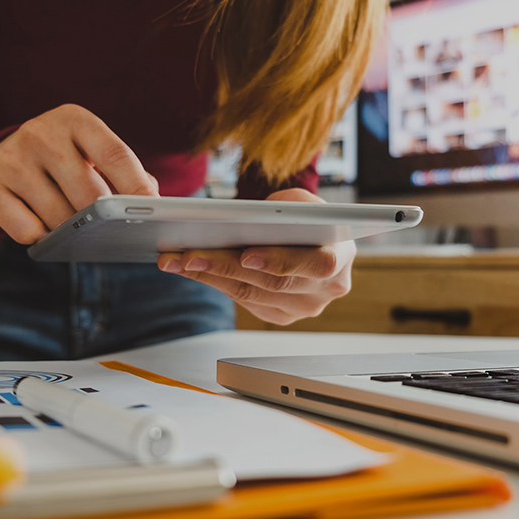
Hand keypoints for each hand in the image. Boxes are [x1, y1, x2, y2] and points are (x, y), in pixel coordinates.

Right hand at [0, 104, 158, 242]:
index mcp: (75, 120)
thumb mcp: (95, 155)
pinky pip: (26, 231)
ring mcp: (10, 158)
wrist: (6, 157)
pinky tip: (42, 224)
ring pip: (59, 216)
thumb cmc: (66, 161)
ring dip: (72, 231)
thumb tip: (153, 204)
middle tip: (109, 229)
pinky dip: (41, 237)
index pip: (115, 155)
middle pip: (89, 193)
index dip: (137, 187)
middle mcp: (40, 132)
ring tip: (73, 223)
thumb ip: (129, 174)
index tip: (155, 212)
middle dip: (103, 219)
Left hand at [156, 188, 355, 324]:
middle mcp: (327, 289)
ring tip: (178, 260)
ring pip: (252, 294)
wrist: (316, 241)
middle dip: (227, 266)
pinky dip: (215, 282)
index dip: (280, 261)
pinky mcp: (282, 316)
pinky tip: (191, 268)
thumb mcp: (302, 202)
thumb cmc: (308, 218)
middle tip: (191, 254)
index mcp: (341, 257)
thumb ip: (286, 206)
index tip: (247, 255)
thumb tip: (251, 218)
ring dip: (210, 276)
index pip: (315, 265)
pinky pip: (244, 301)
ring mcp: (305, 307)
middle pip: (273, 282)